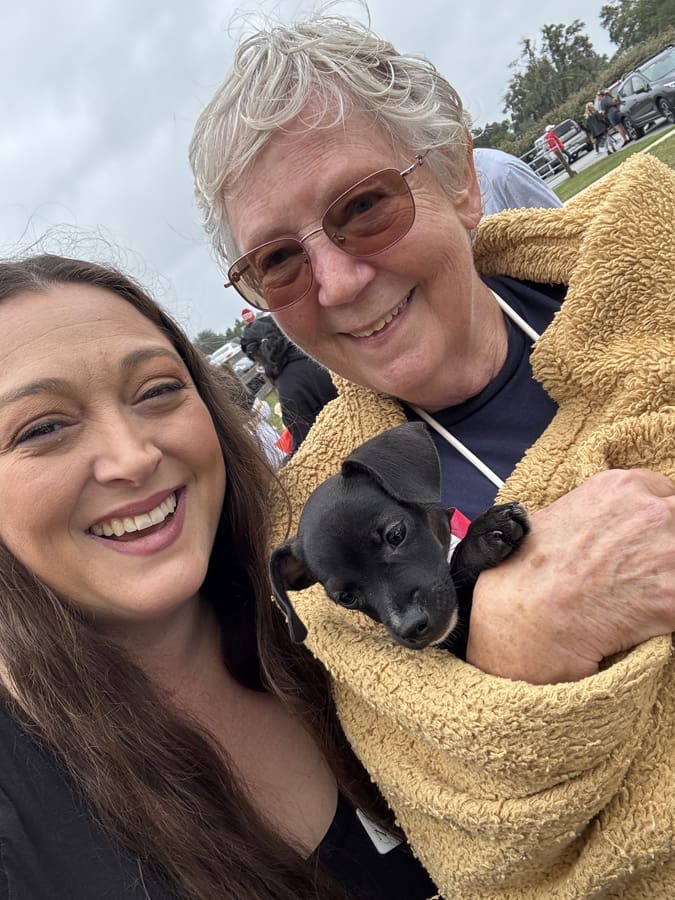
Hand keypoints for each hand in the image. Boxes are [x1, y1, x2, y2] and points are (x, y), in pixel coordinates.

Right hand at [467, 469, 674, 683]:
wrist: (523, 616)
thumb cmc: (527, 572)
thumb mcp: (559, 515)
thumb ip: (601, 513)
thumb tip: (613, 528)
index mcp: (620, 487)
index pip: (667, 495)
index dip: (656, 520)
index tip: (645, 540)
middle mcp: (650, 511)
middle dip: (665, 546)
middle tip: (642, 570)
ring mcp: (668, 552)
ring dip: (667, 578)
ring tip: (639, 595)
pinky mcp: (674, 596)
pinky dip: (667, 611)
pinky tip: (644, 619)